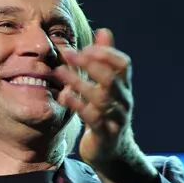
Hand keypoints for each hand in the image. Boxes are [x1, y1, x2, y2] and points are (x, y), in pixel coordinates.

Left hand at [53, 28, 135, 168]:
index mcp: (124, 87)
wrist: (111, 151)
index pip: (123, 64)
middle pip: (111, 78)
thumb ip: (105, 59)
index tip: (85, 48)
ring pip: (100, 97)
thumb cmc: (106, 112)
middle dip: (89, 64)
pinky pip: (92, 117)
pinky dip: (77, 104)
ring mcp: (116, 118)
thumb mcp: (107, 85)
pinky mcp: (105, 134)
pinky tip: (63, 96)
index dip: (106, 53)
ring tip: (59, 72)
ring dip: (78, 82)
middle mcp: (124, 101)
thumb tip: (104, 31)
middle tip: (68, 54)